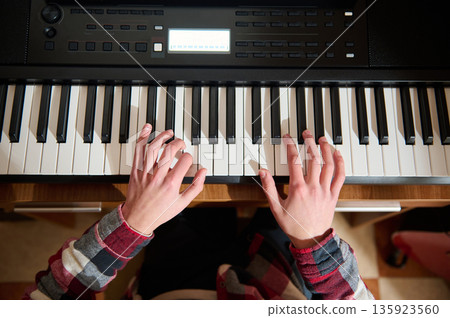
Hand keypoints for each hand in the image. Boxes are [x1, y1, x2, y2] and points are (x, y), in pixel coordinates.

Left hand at [122, 124, 206, 234]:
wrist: (138, 219)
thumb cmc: (161, 212)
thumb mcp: (183, 203)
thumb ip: (196, 186)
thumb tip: (203, 171)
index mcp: (171, 184)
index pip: (184, 161)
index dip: (189, 157)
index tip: (188, 160)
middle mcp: (157, 177)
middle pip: (169, 151)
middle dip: (178, 143)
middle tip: (181, 144)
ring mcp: (145, 173)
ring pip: (152, 148)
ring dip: (162, 137)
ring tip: (169, 133)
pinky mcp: (135, 171)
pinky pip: (137, 151)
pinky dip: (142, 138)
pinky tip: (147, 128)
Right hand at [259, 130, 344, 248]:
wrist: (311, 239)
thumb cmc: (293, 225)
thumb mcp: (276, 208)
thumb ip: (269, 188)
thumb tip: (262, 172)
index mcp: (298, 189)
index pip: (294, 161)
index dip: (290, 146)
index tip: (288, 137)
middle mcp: (313, 187)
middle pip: (313, 159)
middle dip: (309, 143)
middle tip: (306, 133)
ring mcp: (325, 191)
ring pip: (328, 165)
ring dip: (325, 150)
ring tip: (322, 139)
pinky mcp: (333, 195)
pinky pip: (340, 177)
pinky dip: (340, 164)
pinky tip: (338, 154)